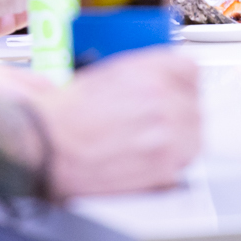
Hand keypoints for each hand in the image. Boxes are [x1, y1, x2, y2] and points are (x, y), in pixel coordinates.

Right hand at [29, 48, 200, 197]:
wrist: (44, 144)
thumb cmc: (64, 112)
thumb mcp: (105, 71)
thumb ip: (143, 72)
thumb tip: (163, 78)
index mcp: (148, 71)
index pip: (190, 70)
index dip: (180, 82)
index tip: (175, 90)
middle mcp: (162, 100)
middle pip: (196, 104)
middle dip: (179, 112)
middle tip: (159, 120)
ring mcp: (166, 137)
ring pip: (195, 136)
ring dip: (179, 140)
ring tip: (153, 143)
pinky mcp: (163, 170)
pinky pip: (182, 166)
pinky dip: (169, 166)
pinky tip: (147, 161)